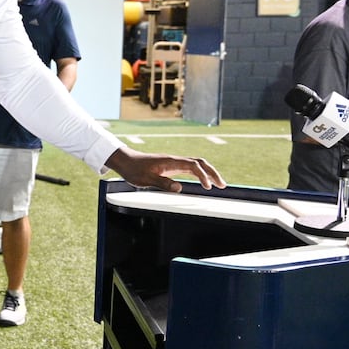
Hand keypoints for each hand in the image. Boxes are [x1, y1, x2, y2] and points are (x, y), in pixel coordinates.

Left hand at [104, 149, 225, 192]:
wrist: (126, 161)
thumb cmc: (134, 170)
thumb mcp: (146, 180)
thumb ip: (162, 183)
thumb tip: (179, 189)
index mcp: (171, 161)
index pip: (193, 166)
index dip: (203, 176)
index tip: (208, 187)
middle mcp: (175, 160)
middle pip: (200, 162)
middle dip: (212, 173)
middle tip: (222, 185)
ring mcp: (174, 162)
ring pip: (197, 164)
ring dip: (208, 172)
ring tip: (218, 184)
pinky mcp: (172, 166)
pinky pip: (190, 167)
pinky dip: (200, 173)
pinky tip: (204, 181)